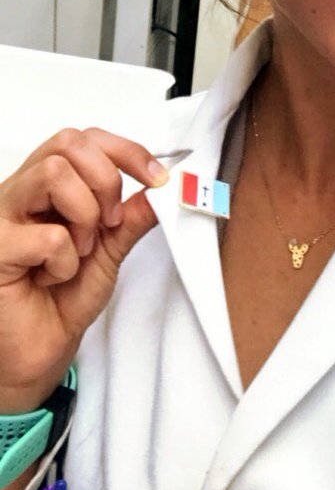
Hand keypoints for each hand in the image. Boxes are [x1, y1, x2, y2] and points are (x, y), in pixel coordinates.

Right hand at [0, 129, 167, 412]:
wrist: (38, 351)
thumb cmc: (63, 298)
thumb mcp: (110, 250)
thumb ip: (131, 216)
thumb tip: (163, 187)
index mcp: (47, 184)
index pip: (85, 138)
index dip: (126, 150)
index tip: (158, 179)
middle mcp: (21, 190)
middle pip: (69, 143)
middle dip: (106, 180)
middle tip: (110, 223)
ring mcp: (2, 215)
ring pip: (53, 173)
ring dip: (84, 215)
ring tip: (80, 250)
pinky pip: (47, 235)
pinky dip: (65, 260)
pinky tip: (53, 278)